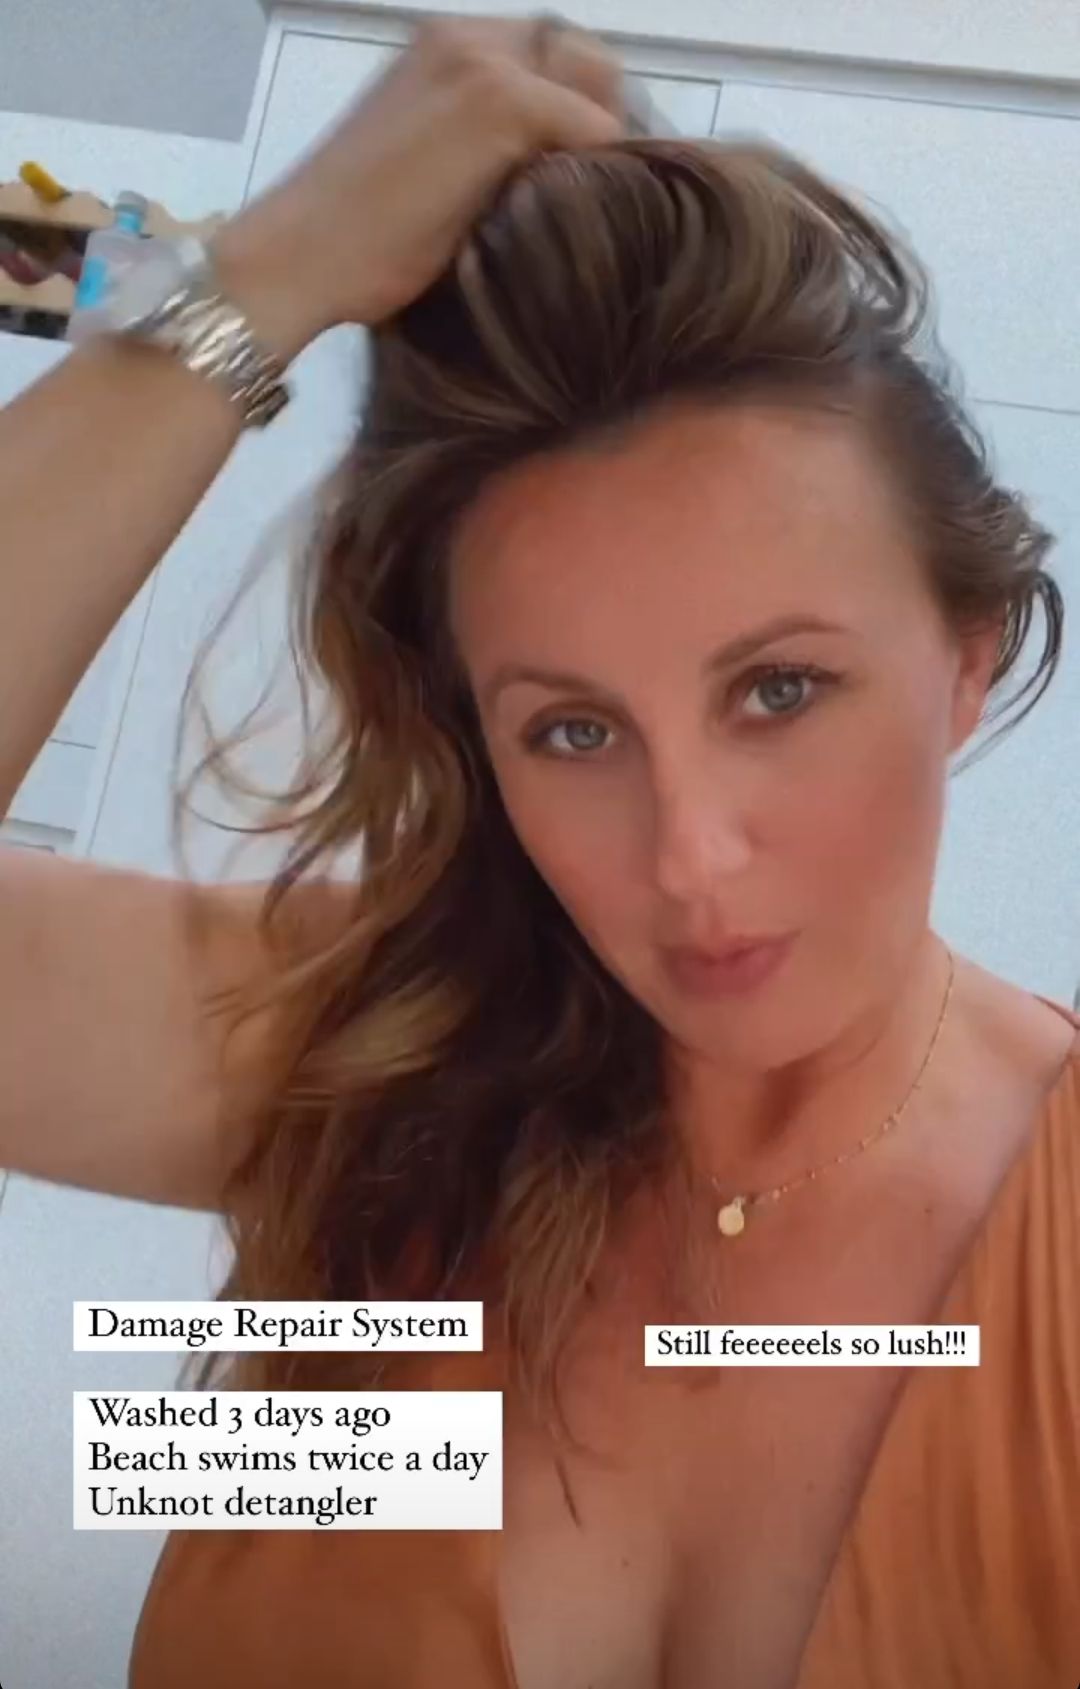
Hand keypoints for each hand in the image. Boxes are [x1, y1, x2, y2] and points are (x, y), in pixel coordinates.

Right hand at [214, 14, 626, 362]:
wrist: (302, 255)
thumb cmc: (351, 240)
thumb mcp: (424, 170)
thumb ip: (478, 149)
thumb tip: (549, 176)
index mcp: (441, 47)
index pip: (548, 52)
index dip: (579, 105)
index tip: (590, 170)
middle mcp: (465, 36)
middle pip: (581, 56)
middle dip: (602, 116)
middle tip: (609, 190)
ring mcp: (483, 62)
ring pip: (595, 82)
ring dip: (604, 142)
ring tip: (601, 207)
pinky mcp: (500, 102)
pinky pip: (594, 126)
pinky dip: (602, 168)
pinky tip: (589, 216)